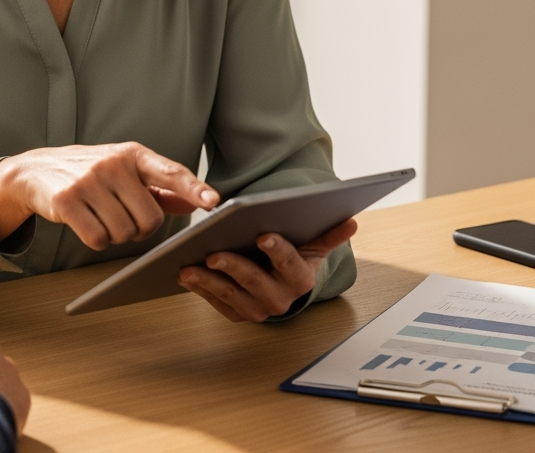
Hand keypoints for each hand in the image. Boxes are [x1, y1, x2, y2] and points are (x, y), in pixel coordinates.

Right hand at [0, 142, 218, 248]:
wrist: (36, 171)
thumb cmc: (89, 173)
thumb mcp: (125, 171)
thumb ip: (161, 188)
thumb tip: (195, 202)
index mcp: (132, 154)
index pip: (170, 172)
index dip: (193, 188)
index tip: (214, 201)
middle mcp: (113, 164)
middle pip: (149, 219)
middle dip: (139, 228)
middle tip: (122, 216)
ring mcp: (88, 182)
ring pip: (124, 233)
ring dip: (116, 235)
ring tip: (101, 216)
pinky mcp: (67, 201)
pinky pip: (98, 239)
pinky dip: (96, 239)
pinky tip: (86, 222)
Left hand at [178, 218, 357, 321]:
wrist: (283, 282)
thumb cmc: (294, 255)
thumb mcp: (312, 244)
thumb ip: (328, 233)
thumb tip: (351, 221)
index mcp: (300, 279)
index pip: (289, 263)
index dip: (277, 250)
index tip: (263, 235)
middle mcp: (280, 299)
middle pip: (255, 282)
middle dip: (234, 267)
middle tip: (213, 254)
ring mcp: (257, 309)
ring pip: (231, 296)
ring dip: (208, 282)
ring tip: (188, 267)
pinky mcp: (236, 313)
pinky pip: (216, 303)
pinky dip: (199, 289)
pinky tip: (184, 273)